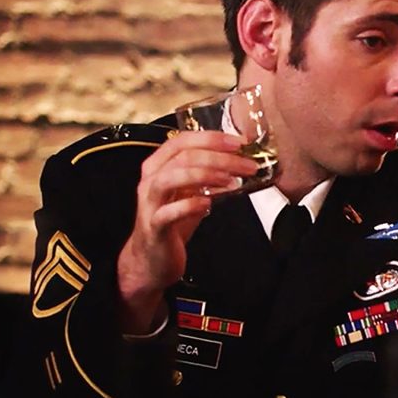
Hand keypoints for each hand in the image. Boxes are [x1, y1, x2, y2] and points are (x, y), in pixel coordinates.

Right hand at [117, 130, 256, 332]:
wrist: (151, 259)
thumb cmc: (173, 222)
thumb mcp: (191, 192)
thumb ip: (209, 175)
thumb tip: (242, 161)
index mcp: (159, 166)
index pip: (182, 141)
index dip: (211, 138)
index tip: (239, 142)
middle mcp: (151, 180)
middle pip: (183, 157)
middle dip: (219, 157)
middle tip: (247, 165)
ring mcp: (150, 203)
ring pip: (171, 177)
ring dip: (205, 175)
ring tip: (231, 181)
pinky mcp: (154, 226)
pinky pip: (169, 212)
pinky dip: (190, 205)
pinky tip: (208, 204)